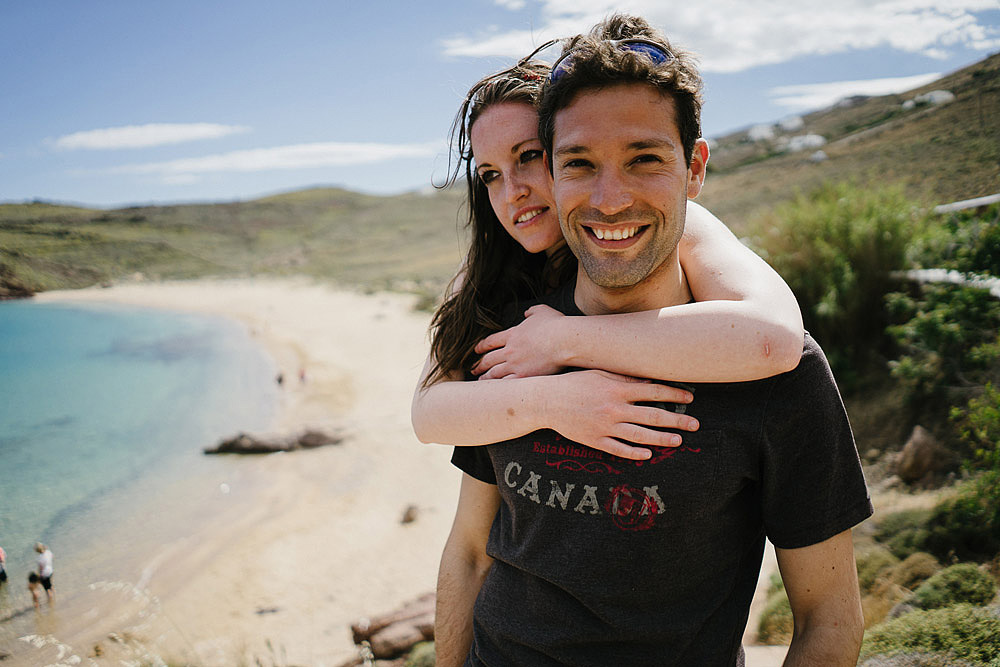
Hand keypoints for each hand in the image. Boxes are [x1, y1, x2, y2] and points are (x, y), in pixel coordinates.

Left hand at [473, 305, 565, 378]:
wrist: (563, 339)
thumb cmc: (555, 324)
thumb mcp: (542, 311)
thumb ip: (532, 311)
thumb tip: (527, 312)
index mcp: (513, 334)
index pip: (491, 341)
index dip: (482, 346)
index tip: (477, 350)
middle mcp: (510, 350)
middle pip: (489, 359)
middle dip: (479, 364)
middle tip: (473, 368)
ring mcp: (516, 364)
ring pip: (494, 372)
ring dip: (485, 377)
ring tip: (480, 380)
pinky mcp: (524, 375)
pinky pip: (506, 383)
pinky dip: (498, 386)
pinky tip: (493, 390)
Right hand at [545, 370, 698, 459]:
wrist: (546, 401)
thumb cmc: (574, 383)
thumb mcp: (600, 374)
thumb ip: (624, 378)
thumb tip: (648, 381)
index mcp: (617, 389)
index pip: (653, 392)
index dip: (674, 395)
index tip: (690, 398)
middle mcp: (614, 409)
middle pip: (652, 416)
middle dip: (676, 420)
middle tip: (695, 424)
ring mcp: (604, 426)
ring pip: (639, 435)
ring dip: (661, 439)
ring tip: (678, 441)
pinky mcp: (594, 440)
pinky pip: (618, 449)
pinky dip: (634, 453)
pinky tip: (648, 455)